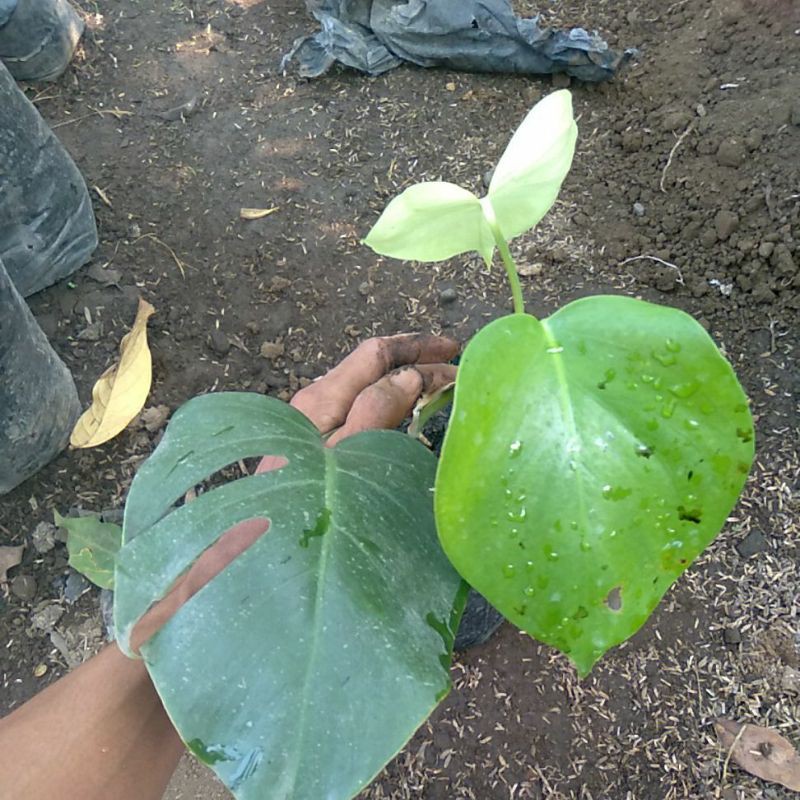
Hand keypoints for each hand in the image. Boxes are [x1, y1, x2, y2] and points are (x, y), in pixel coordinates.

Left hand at [131, 333, 457, 650]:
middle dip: (418, 363)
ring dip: (407, 389)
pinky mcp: (316, 467)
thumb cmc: (283, 523)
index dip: (421, 351)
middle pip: (374, 369)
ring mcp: (315, 440)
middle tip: (463, 371)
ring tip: (445, 398)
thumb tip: (412, 377)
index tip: (463, 358)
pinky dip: (394, 419)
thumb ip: (372, 415)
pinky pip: (363, 428)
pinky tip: (412, 439)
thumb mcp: (333, 461)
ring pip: (369, 398)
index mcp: (319, 403)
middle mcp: (316, 414)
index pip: (378, 357)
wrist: (232, 583)